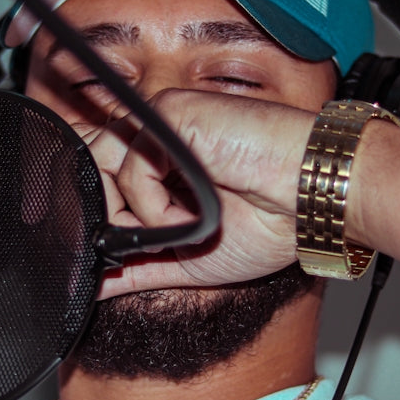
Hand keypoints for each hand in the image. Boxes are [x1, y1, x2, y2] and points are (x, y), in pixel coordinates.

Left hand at [83, 89, 317, 298]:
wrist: (311, 205)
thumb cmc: (269, 224)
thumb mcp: (188, 259)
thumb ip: (137, 268)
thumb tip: (92, 285)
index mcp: (162, 164)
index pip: (98, 176)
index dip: (95, 213)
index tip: (105, 247)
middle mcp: (157, 137)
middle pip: (88, 168)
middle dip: (108, 219)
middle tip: (155, 241)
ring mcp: (163, 122)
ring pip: (101, 166)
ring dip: (137, 215)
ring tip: (182, 226)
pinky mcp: (172, 114)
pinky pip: (133, 167)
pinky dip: (157, 205)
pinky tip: (196, 208)